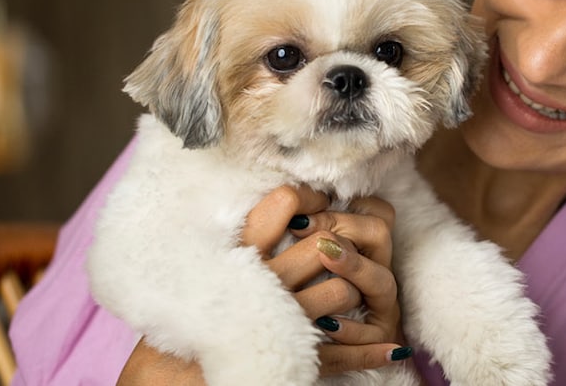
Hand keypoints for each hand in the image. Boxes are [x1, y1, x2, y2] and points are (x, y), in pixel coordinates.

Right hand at [116, 185, 410, 383]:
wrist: (175, 371)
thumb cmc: (200, 307)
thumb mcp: (216, 259)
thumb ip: (251, 230)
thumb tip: (289, 197)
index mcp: (240, 252)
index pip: (285, 201)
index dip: (310, 198)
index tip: (319, 204)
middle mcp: (262, 281)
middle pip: (324, 245)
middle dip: (339, 248)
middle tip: (336, 254)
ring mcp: (282, 318)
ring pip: (341, 290)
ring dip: (350, 292)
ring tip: (341, 296)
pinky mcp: (295, 354)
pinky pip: (345, 350)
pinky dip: (370, 348)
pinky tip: (389, 344)